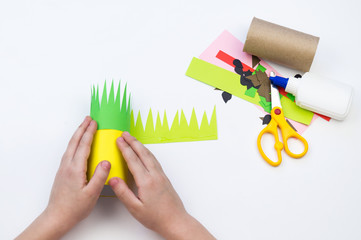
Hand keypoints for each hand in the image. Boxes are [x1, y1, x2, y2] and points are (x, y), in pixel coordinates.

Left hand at [16, 116, 110, 239]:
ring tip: (83, 127)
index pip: (83, 145)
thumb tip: (106, 161)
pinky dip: (74, 143)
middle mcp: (67, 166)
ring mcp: (63, 168)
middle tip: (88, 119)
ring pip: (70, 146)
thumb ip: (99, 176)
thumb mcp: (91, 194)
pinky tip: (77, 145)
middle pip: (74, 142)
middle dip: (82, 128)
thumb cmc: (74, 208)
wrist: (57, 216)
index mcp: (75, 169)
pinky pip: (69, 151)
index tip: (94, 123)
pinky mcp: (62, 172)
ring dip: (77, 134)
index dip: (89, 132)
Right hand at [109, 132, 214, 239]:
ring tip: (133, 139)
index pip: (133, 160)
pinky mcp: (164, 178)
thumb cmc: (156, 217)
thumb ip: (123, 193)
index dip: (125, 148)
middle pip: (143, 153)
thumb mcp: (135, 208)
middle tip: (124, 134)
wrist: (175, 221)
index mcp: (146, 181)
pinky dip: (147, 152)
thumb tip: (113, 179)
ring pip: (150, 155)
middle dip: (132, 142)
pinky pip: (154, 160)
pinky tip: (145, 152)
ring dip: (140, 145)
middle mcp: (155, 175)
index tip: (118, 140)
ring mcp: (161, 175)